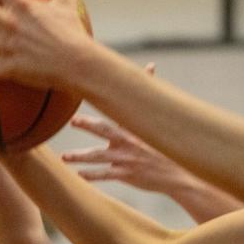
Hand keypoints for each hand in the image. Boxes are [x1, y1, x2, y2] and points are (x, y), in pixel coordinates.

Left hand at [63, 64, 193, 191]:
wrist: (179, 176)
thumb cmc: (166, 151)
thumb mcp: (159, 128)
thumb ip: (148, 102)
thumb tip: (150, 67)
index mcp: (135, 130)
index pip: (118, 111)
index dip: (104, 101)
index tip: (90, 92)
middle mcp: (129, 142)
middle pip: (105, 130)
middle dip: (88, 124)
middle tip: (74, 121)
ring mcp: (127, 159)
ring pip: (99, 156)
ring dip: (80, 156)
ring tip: (65, 157)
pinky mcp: (128, 175)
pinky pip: (105, 174)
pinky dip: (92, 174)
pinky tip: (80, 174)